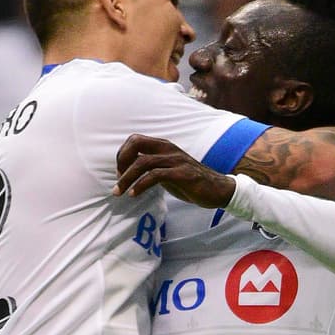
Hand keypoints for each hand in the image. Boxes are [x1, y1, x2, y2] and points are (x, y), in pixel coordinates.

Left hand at [114, 135, 235, 208]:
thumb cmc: (190, 182)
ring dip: (126, 178)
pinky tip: (134, 194)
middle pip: (135, 144)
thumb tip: (131, 172)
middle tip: (117, 181)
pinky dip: (141, 185)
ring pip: (143, 162)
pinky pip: (155, 176)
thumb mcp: (167, 171)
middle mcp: (168, 149)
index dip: (122, 155)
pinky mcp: (182, 174)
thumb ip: (152, 168)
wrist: (217, 189)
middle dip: (121, 162)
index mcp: (163, 146)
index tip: (119, 173)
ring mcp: (175, 160)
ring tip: (119, 192)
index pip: (134, 140)